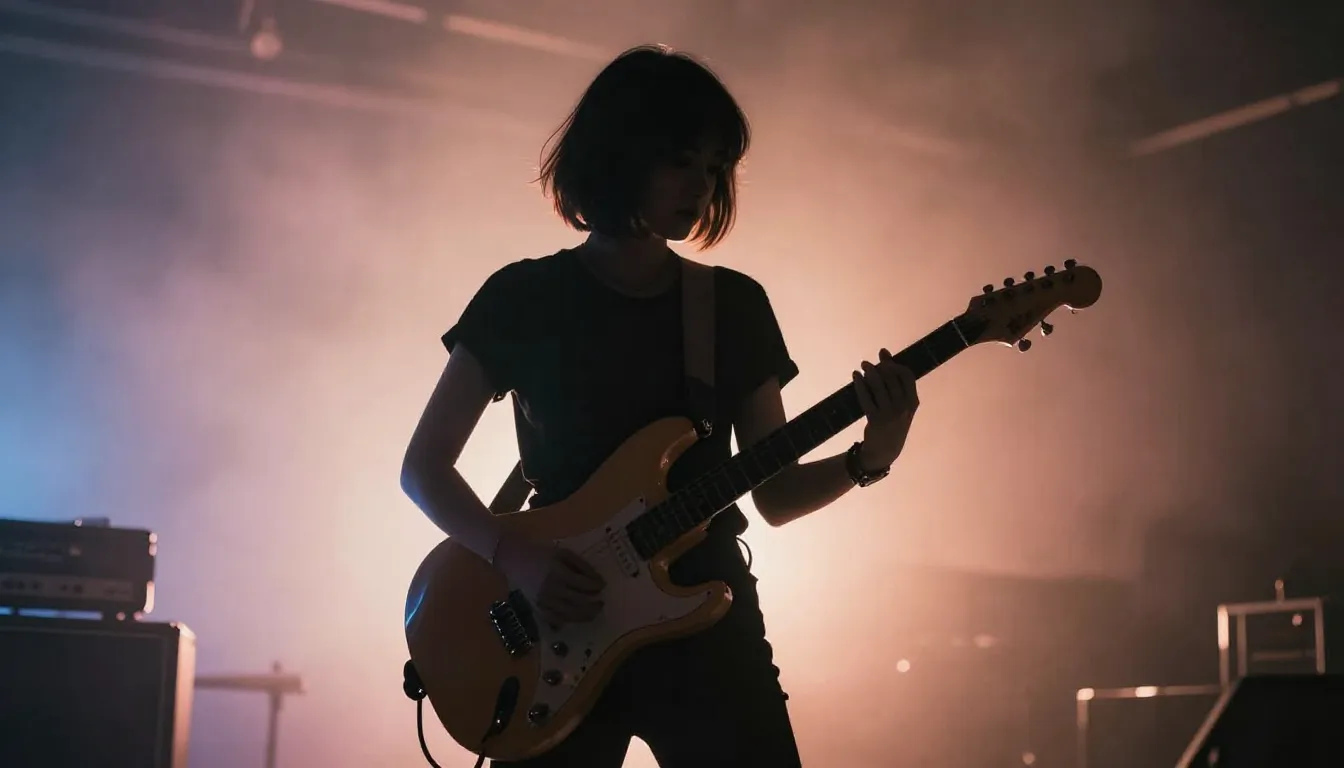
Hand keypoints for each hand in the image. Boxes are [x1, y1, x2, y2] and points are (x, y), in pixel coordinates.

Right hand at [493, 534, 604, 626]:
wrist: (515, 559)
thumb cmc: (541, 553)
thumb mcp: (563, 553)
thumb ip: (581, 564)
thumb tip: (597, 579)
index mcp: (558, 573)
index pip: (583, 585)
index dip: (596, 586)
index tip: (603, 586)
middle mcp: (552, 590)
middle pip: (579, 602)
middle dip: (593, 603)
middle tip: (602, 602)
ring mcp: (544, 602)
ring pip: (570, 614)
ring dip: (585, 615)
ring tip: (594, 612)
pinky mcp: (538, 608)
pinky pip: (556, 619)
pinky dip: (569, 620)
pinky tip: (577, 617)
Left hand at [852, 348, 919, 470]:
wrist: (885, 451)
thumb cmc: (894, 425)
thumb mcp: (904, 409)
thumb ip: (899, 390)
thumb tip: (887, 364)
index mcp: (913, 403)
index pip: (907, 376)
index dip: (894, 363)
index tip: (884, 355)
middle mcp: (903, 407)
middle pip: (891, 379)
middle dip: (879, 366)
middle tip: (867, 362)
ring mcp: (890, 414)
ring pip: (878, 387)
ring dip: (869, 373)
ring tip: (862, 365)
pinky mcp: (875, 419)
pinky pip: (866, 398)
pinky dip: (860, 385)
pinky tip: (856, 377)